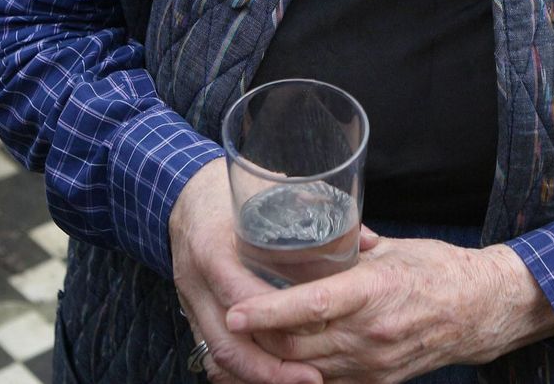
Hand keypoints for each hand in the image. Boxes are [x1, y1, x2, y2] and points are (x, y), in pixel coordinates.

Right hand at [169, 158, 323, 383]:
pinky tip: (271, 377)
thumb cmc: (232, 189)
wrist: (184, 195)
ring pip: (219, 355)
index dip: (278, 318)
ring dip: (258, 377)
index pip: (242, 294)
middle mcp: (196, 281)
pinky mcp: (192, 315)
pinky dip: (242, 371)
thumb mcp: (269, 192)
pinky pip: (214, 352)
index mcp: (213, 247)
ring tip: (299, 383)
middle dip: (270, 368)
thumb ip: (316, 212)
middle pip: (229, 340)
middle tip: (313, 378)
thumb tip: (368, 241)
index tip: (314, 329)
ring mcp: (191, 302)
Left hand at [224, 235, 553, 382]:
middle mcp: (371, 334)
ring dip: (268, 364)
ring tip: (231, 350)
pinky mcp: (376, 381)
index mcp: (375, 291)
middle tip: (220, 327)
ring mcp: (373, 364)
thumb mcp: (393, 247)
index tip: (235, 309)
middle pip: (298, 347)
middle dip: (255, 341)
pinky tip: (272, 367)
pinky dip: (296, 374)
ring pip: (305, 370)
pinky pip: (325, 381)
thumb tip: (318, 227)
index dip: (269, 313)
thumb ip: (351, 244)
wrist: (478, 312)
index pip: (313, 306)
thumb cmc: (437, 269)